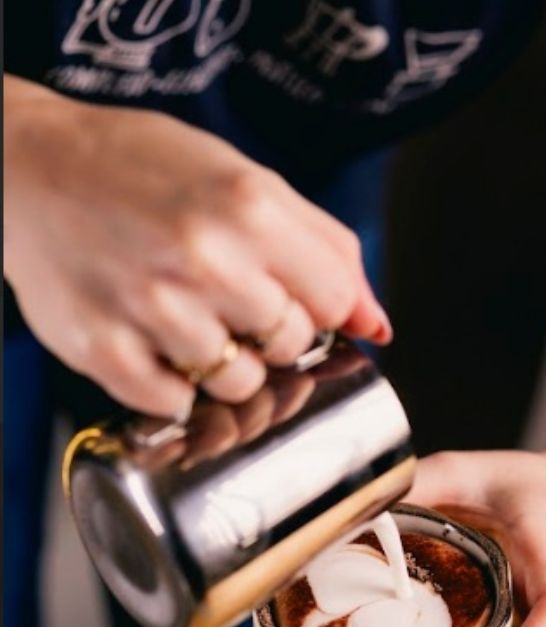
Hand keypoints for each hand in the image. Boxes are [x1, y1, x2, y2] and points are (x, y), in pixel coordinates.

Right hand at [4, 77, 389, 419]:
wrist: (29, 168)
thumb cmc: (143, 170)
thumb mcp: (246, 181)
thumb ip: (325, 248)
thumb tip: (377, 326)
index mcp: (250, 208)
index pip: (333, 303)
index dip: (315, 306)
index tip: (287, 295)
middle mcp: (205, 259)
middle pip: (291, 345)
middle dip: (272, 333)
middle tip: (230, 302)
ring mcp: (152, 309)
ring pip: (239, 384)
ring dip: (225, 366)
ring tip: (190, 323)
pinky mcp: (105, 351)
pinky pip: (176, 404)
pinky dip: (172, 386)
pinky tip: (154, 344)